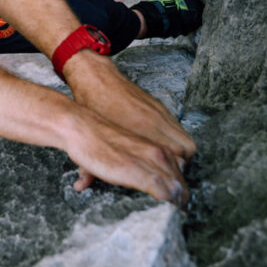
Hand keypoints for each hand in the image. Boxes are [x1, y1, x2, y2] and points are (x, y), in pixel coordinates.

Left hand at [62, 53, 194, 191]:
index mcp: (139, 134)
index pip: (172, 159)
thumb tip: (80, 186)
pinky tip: (166, 147)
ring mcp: (160, 114)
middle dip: (181, 167)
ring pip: (186, 141)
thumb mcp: (89, 140)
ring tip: (172, 165)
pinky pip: (179, 129)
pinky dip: (177, 141)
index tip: (166, 184)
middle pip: (185, 152)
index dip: (172, 174)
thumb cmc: (92, 110)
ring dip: (182, 155)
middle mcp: (154, 124)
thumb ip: (88, 167)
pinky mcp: (160, 107)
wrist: (98, 79)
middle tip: (172, 177)